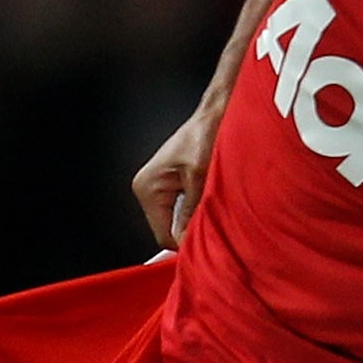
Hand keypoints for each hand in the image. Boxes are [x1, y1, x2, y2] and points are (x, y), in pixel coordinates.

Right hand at [132, 102, 223, 247]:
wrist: (213, 115)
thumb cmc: (204, 136)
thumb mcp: (199, 178)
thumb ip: (191, 212)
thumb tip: (188, 242)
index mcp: (148, 187)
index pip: (163, 234)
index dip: (185, 244)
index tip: (207, 246)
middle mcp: (147, 188)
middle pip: (168, 229)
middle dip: (190, 231)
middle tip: (215, 228)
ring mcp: (157, 187)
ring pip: (176, 220)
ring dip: (194, 220)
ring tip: (214, 212)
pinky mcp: (170, 184)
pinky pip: (181, 209)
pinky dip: (196, 210)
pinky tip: (209, 204)